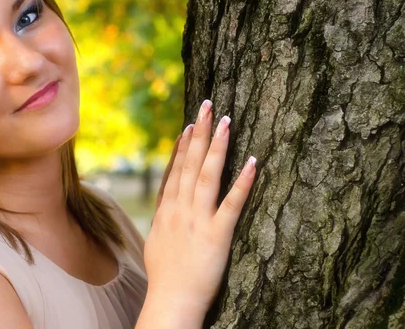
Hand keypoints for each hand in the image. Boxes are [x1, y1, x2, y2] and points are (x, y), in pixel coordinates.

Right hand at [143, 99, 256, 320]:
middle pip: (190, 164)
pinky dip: (242, 182)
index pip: (176, 171)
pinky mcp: (218, 234)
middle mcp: (181, 209)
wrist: (169, 302)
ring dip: (217, 147)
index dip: (184, 146)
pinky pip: (232, 204)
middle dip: (200, 133)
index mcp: (167, 211)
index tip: (190, 125)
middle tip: (208, 106)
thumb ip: (162, 219)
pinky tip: (253, 162)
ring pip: (208, 176)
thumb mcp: (156, 242)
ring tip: (226, 122)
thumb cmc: (164, 277)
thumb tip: (166, 207)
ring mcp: (198, 220)